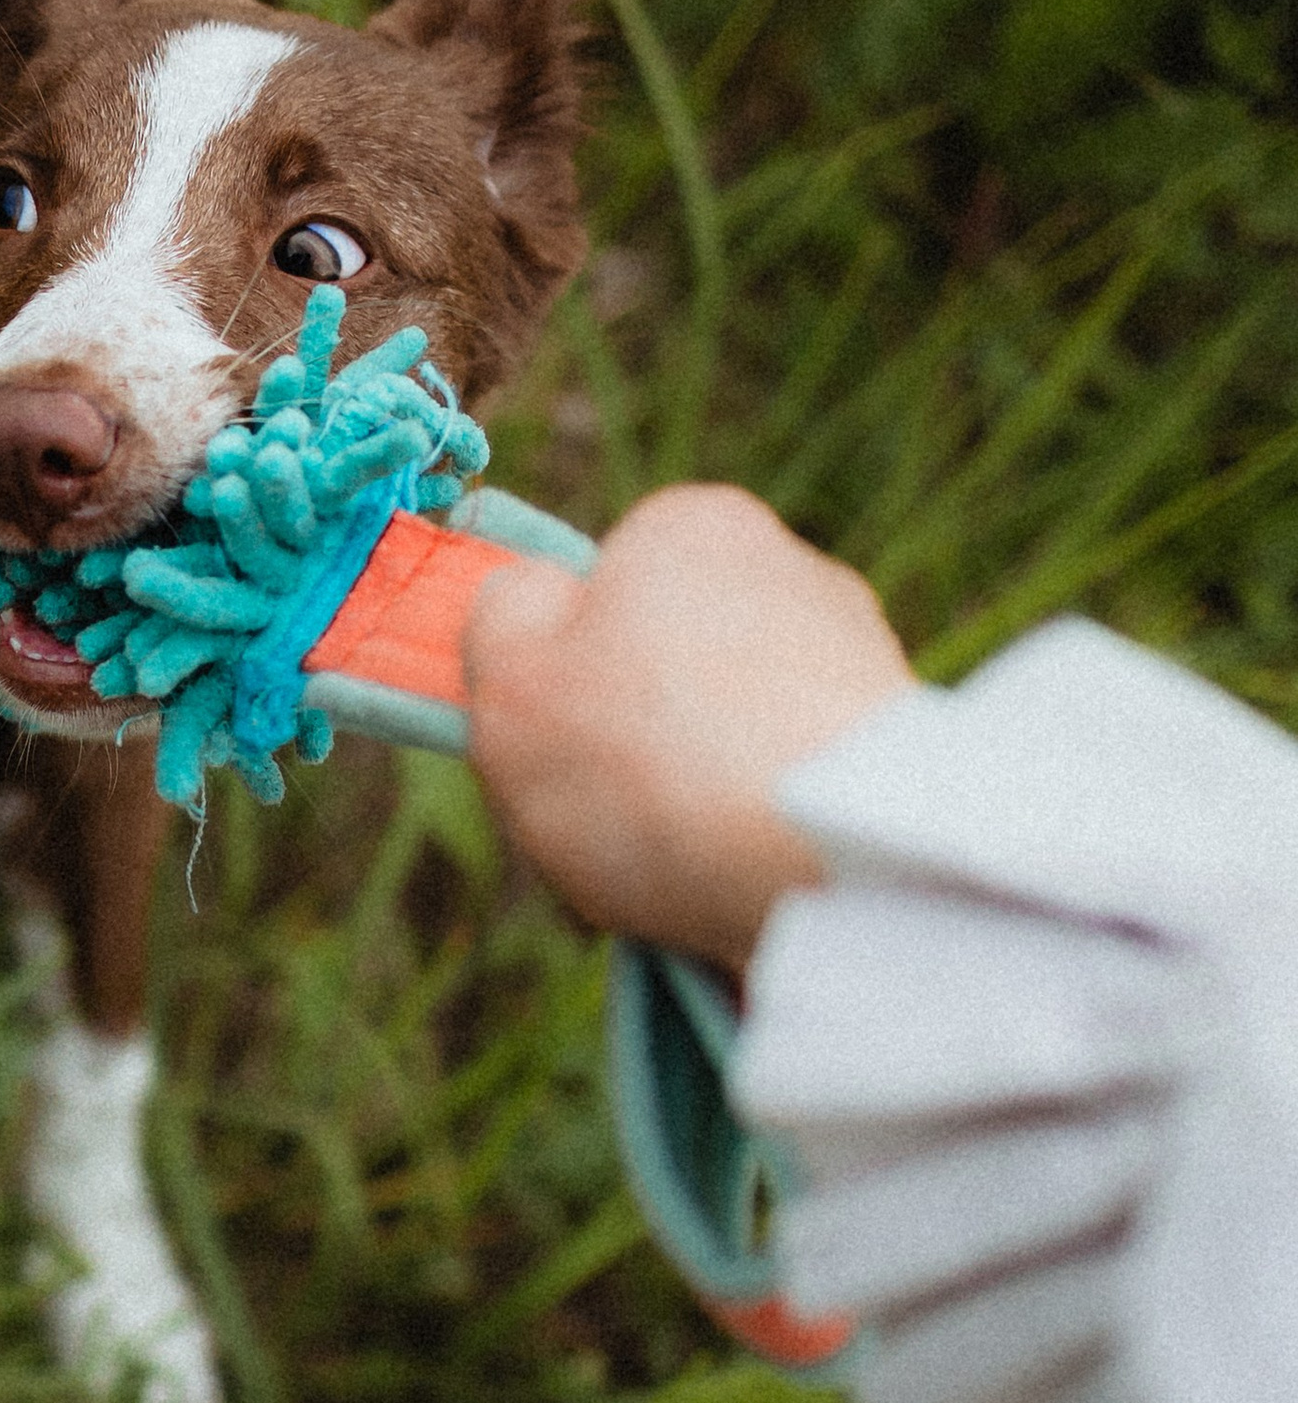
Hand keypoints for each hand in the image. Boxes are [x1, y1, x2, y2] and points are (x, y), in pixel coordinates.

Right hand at [460, 484, 914, 968]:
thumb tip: (527, 600)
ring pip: (736, 737)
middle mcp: (792, 571)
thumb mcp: (510, 676)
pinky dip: (765, 833)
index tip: (550, 739)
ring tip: (682, 863)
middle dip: (638, 742)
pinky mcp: (902, 755)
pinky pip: (795, 793)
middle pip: (673, 667)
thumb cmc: (650, 759)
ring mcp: (859, 661)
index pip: (605, 588)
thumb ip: (499, 619)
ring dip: (701, 795)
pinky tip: (749, 877)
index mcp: (690, 525)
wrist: (834, 864)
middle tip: (603, 817)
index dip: (562, 673)